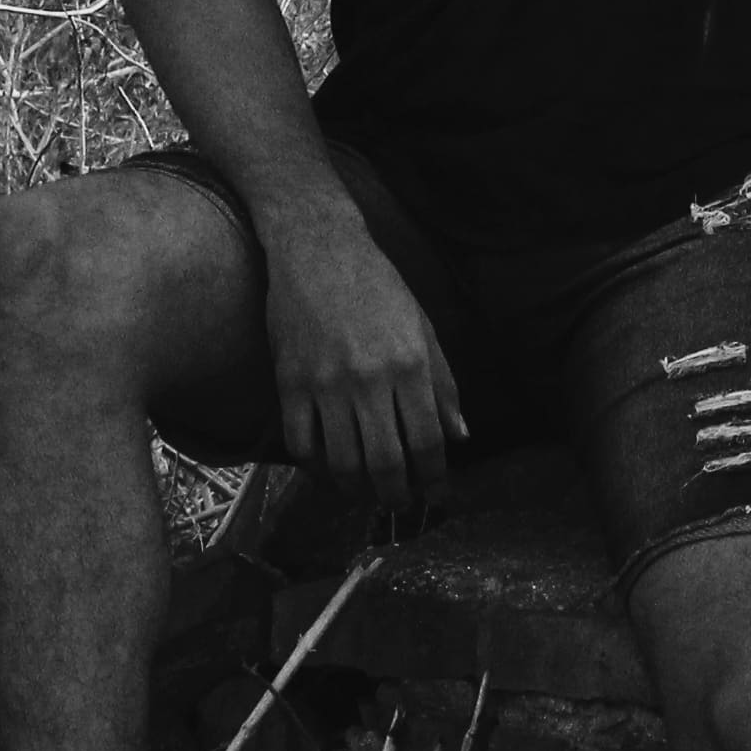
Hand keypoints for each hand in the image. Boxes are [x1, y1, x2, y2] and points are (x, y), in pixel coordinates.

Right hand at [256, 186, 463, 516]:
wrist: (317, 247)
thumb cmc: (377, 286)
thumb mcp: (423, 328)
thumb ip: (443, 385)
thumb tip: (461, 436)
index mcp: (411, 364)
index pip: (427, 442)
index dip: (433, 477)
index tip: (433, 491)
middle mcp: (370, 378)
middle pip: (386, 463)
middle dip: (395, 496)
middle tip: (398, 503)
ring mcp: (326, 382)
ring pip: (342, 462)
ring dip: (356, 489)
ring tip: (364, 491)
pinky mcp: (289, 381)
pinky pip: (301, 443)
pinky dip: (314, 467)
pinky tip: (326, 468)